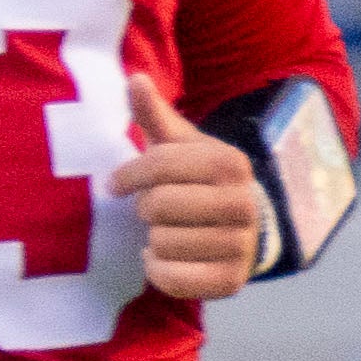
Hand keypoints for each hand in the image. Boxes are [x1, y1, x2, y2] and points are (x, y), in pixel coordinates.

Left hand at [111, 87, 267, 300]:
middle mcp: (243, 204)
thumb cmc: (200, 182)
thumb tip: (133, 77)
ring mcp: (240, 245)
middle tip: (154, 210)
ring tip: (168, 231)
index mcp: (231, 163)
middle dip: (146, 208)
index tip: (116, 184)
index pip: (160, 164)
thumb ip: (154, 114)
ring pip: (161, 243)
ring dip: (153, 239)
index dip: (129, 174)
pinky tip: (165, 258)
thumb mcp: (180, 146)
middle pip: (159, 205)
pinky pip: (171, 279)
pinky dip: (157, 270)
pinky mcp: (230, 283)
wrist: (244, 229)